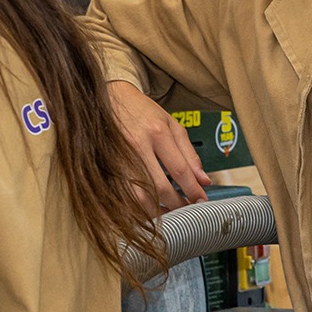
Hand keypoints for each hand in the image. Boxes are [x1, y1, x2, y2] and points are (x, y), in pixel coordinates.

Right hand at [107, 81, 207, 212]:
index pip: (180, 170)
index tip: (201, 200)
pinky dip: (136, 207)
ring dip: (157, 210)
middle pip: (160, 187)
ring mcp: (119, 158)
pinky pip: (123, 195)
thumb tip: (204, 180)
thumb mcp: (171, 124)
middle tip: (187, 210)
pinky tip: (147, 209)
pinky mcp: (107, 166)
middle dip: (177, 204)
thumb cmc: (141, 111)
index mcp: (157, 132)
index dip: (193, 190)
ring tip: (169, 213)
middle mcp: (137, 146)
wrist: (109, 98)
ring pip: (140, 196)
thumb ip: (189, 153)